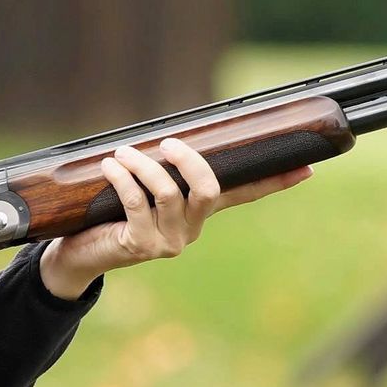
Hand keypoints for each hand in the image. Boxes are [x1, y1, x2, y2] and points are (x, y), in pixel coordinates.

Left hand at [39, 137, 312, 299]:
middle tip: (167, 143)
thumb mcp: (142, 187)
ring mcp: (168, 242)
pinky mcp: (141, 246)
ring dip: (143, 167)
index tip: (307, 168)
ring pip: (169, 194)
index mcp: (198, 213)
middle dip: (190, 161)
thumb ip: (161, 167)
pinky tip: (110, 166)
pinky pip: (137, 203)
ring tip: (122, 154)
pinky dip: (123, 179)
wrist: (79, 253)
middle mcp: (190, 230)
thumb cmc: (110, 212)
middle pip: (209, 190)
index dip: (274, 181)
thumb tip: (169, 133)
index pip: (244, 194)